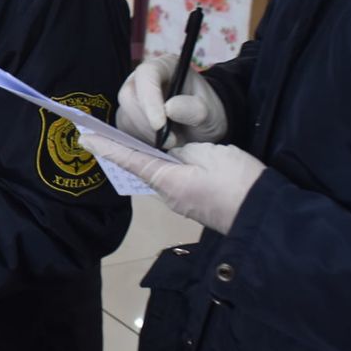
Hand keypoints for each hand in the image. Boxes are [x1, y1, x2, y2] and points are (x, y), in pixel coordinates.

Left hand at [77, 135, 264, 234]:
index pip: (130, 159)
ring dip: (140, 158)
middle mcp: (168, 195)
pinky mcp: (192, 203)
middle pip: (140, 167)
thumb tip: (171, 151)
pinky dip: (159, 166)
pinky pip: (169, 180)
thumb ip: (184, 151)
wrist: (266, 216)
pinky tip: (159, 156)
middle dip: (120, 151)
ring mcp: (180, 201)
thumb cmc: (239, 182)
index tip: (85, 138)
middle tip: (96, 134)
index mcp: (168, 181)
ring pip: (155, 173)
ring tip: (121, 140)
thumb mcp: (210, 155)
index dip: (108, 147)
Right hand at [116, 54, 227, 147]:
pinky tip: (161, 144)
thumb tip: (169, 108)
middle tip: (171, 140)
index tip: (159, 125)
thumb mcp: (209, 111)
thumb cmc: (207, 112)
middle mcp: (142, 79)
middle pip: (128, 96)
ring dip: (146, 134)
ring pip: (125, 116)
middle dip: (146, 122)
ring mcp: (132, 98)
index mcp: (164, 66)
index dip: (149, 99)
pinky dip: (141, 141)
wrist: (203, 126)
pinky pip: (125, 131)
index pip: (146, 75)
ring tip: (173, 141)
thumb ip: (192, 108)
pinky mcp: (127, 117)